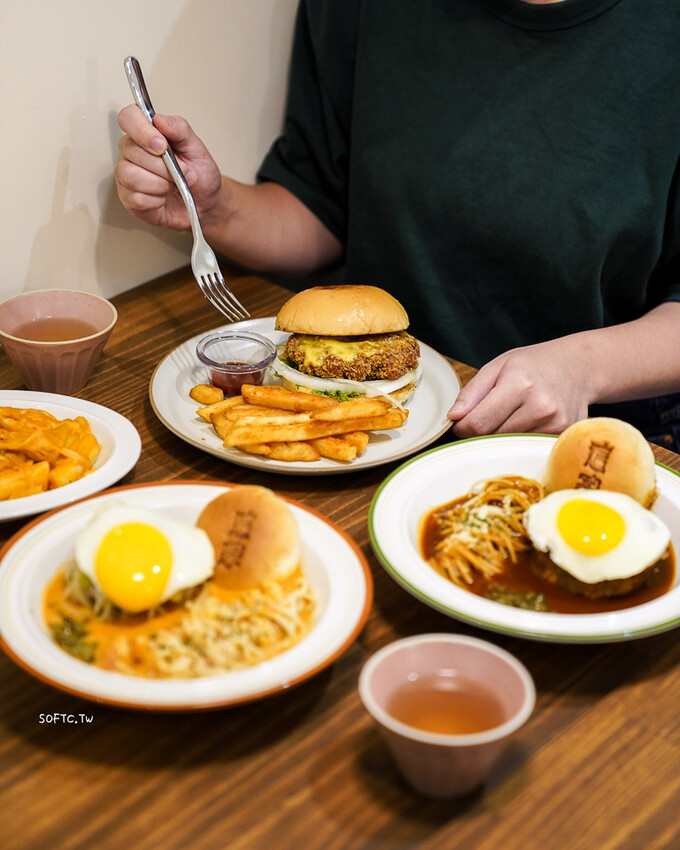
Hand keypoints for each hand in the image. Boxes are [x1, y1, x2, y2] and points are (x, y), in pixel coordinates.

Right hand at [114, 106, 223, 230]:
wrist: (205, 202)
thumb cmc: (199, 173)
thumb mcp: (196, 148)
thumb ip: (180, 129)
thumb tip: (161, 120)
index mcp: (144, 133)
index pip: (128, 118)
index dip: (142, 131)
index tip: (162, 145)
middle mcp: (131, 152)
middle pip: (132, 151)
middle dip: (164, 167)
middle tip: (184, 173)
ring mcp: (126, 176)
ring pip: (131, 176)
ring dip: (161, 184)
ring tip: (175, 186)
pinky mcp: (129, 199)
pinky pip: (136, 198)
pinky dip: (157, 200)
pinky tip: (164, 198)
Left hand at [447, 338, 593, 436]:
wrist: (578, 367)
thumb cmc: (533, 365)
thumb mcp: (497, 367)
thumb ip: (472, 392)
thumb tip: (453, 417)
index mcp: (520, 384)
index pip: (478, 423)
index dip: (462, 427)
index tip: (461, 423)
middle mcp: (540, 406)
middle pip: (492, 437)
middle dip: (480, 432)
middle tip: (487, 416)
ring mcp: (555, 424)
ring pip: (508, 445)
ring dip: (501, 436)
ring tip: (510, 415)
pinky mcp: (562, 435)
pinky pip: (526, 447)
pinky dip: (518, 440)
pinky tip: (525, 423)